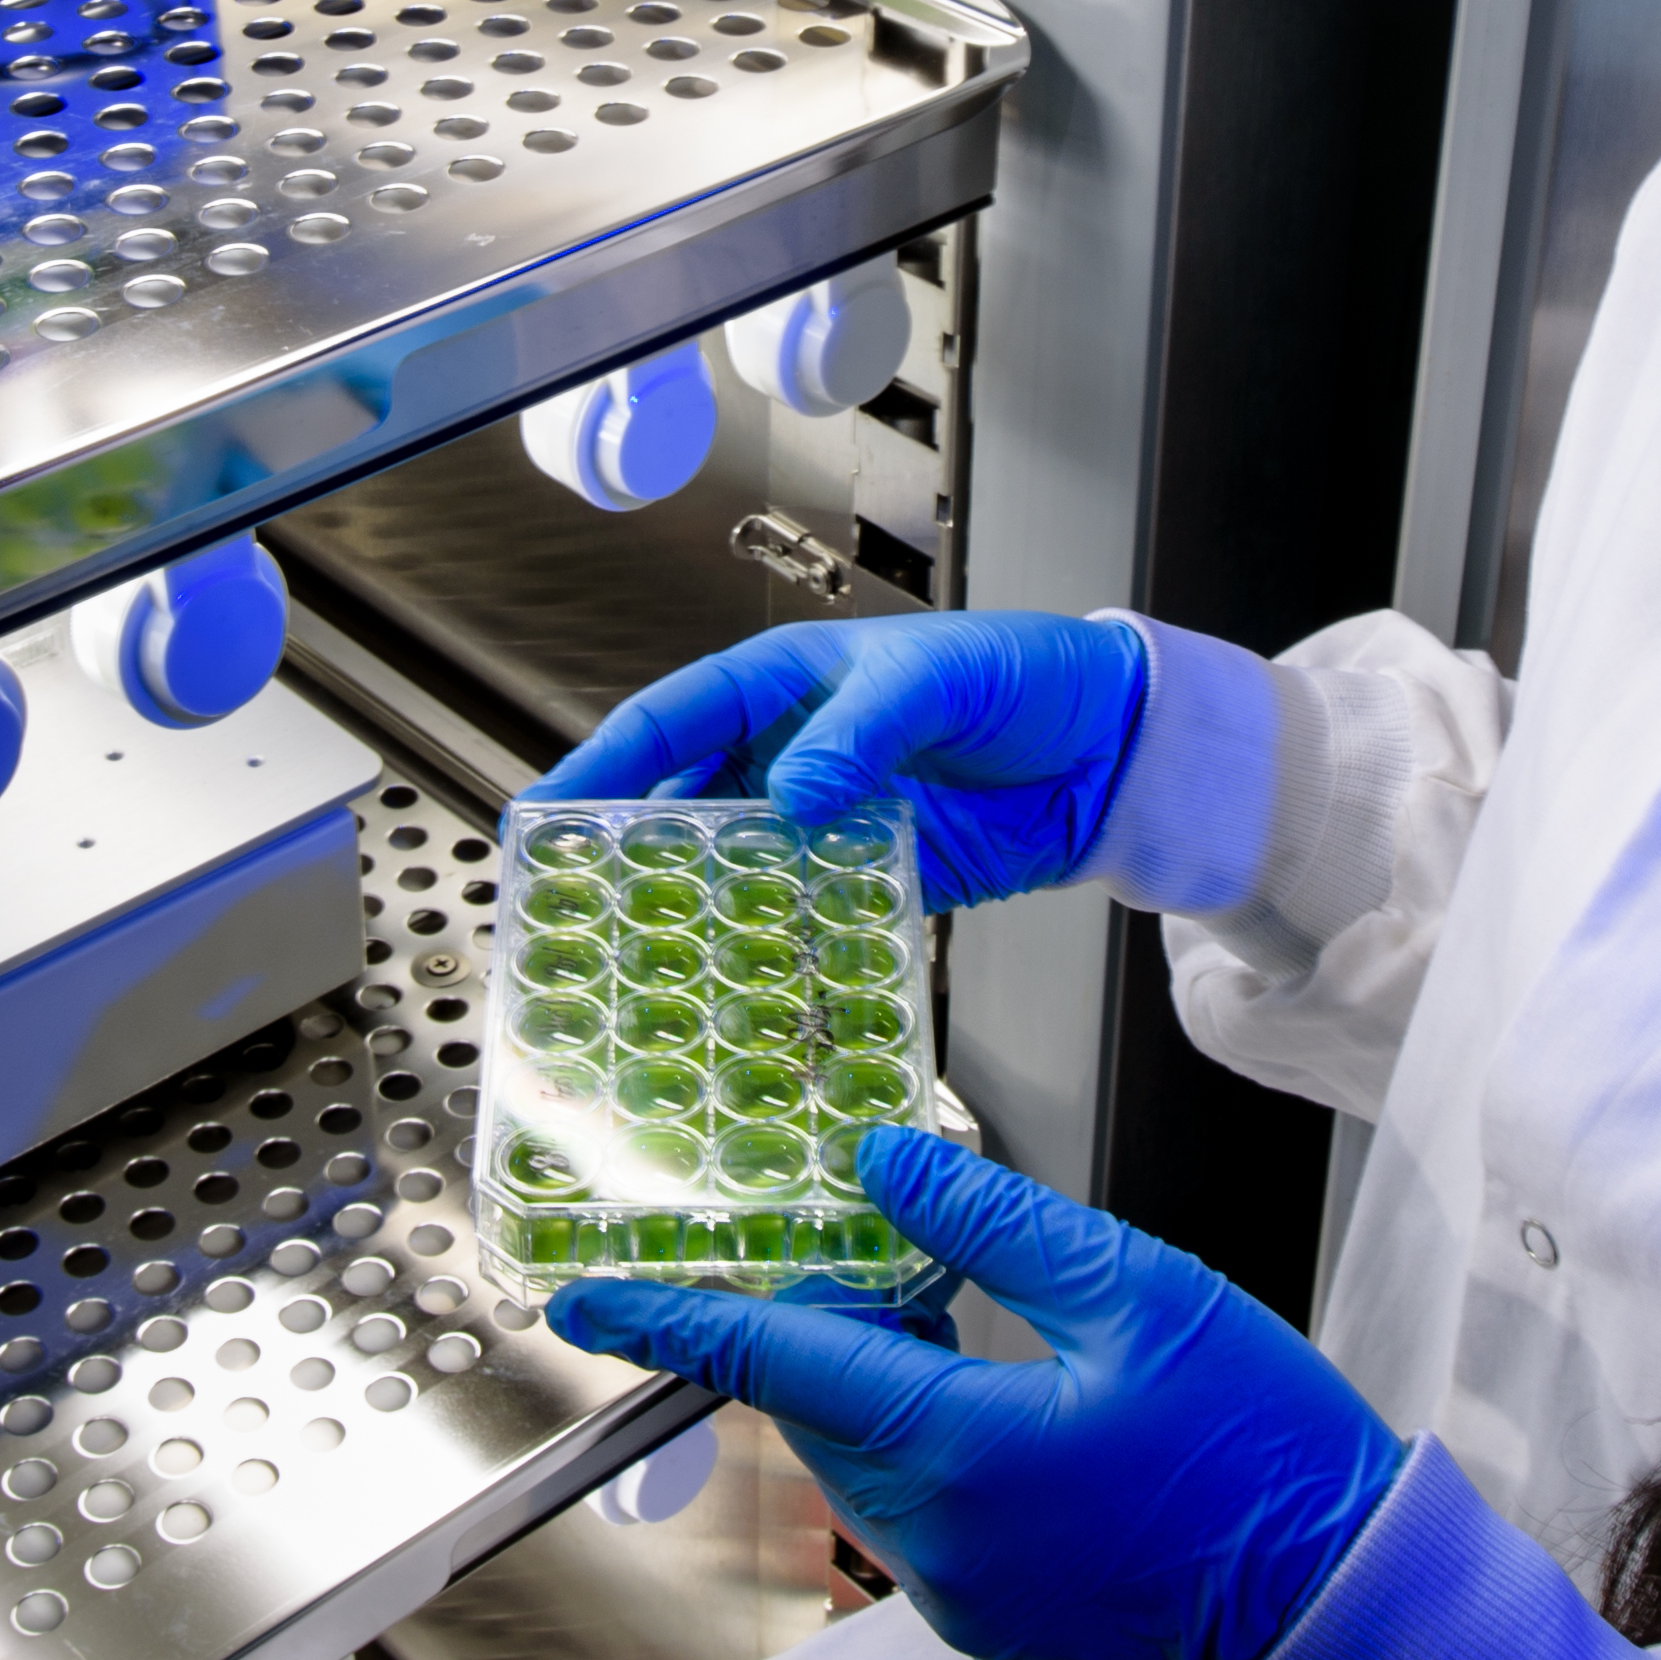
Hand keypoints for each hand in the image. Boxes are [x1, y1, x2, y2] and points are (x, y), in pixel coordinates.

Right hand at [533, 612, 1149, 907]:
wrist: (1116, 750)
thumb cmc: (1030, 677)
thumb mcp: (938, 680)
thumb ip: (861, 731)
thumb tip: (791, 792)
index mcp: (787, 684)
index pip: (670, 722)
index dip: (601, 767)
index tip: (544, 812)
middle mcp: (793, 755)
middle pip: (684, 808)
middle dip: (626, 857)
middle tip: (570, 910)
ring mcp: (829, 824)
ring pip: (735, 872)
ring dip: (694, 912)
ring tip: (642, 963)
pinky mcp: (873, 882)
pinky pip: (804, 919)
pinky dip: (773, 948)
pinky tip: (745, 982)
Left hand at [550, 1130, 1403, 1659]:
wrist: (1347, 1612)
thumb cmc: (1265, 1453)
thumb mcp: (1138, 1293)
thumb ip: (992, 1224)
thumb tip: (878, 1161)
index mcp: (957, 1451)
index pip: (773, 1367)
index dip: (673, 1322)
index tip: (586, 1295)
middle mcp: (934, 1540)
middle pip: (813, 1410)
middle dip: (798, 1328)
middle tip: (816, 1249)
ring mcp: (961, 1594)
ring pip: (860, 1460)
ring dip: (863, 1384)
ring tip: (925, 1307)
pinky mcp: (995, 1618)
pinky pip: (915, 1511)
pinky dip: (918, 1441)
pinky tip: (987, 1392)